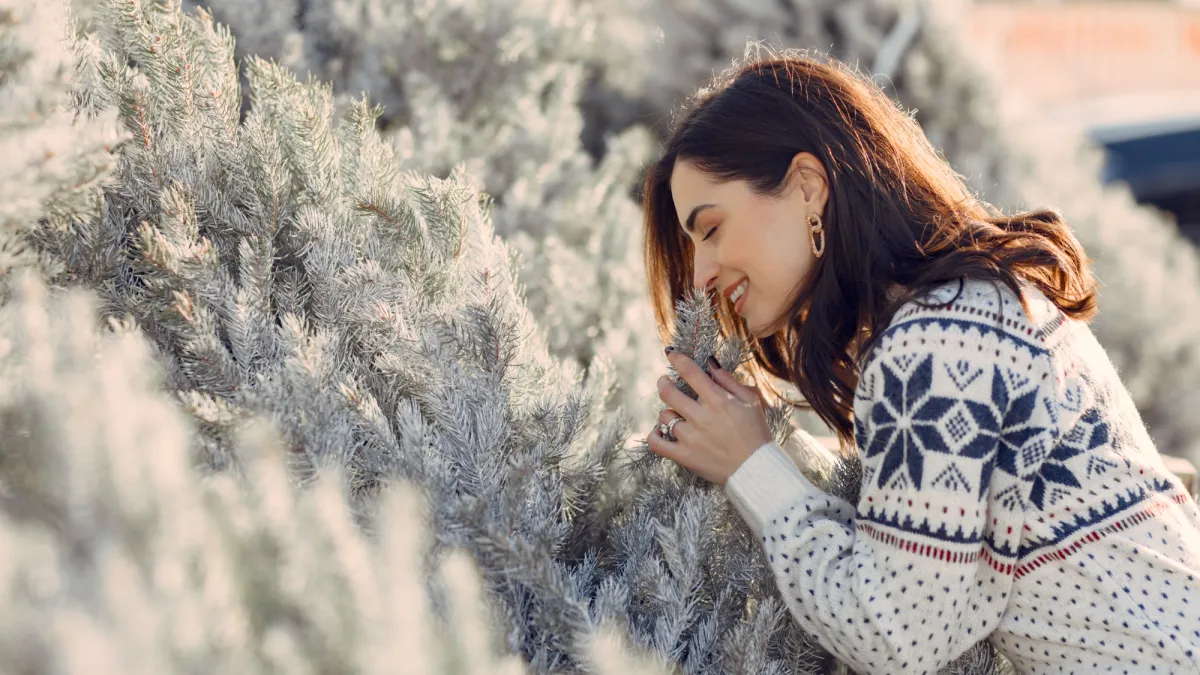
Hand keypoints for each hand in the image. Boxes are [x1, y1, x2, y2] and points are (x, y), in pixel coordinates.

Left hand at [647, 350, 773, 484]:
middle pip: (668, 392)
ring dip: (667, 412)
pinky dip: (654, 435)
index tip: (671, 354)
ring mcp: (690, 437)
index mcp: (717, 401)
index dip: (677, 359)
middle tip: (665, 382)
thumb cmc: (756, 433)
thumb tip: (710, 363)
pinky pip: (657, 443)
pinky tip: (661, 431)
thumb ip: (729, 381)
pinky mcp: (684, 456)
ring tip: (675, 414)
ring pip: (664, 416)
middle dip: (663, 383)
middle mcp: (701, 417)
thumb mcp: (750, 402)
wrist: (756, 469)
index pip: (690, 372)